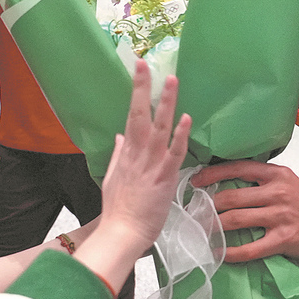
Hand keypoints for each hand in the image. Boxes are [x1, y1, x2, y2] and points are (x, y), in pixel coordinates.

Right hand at [75, 60, 191, 289]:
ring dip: (166, 104)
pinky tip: (186, 119)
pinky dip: (180, 136)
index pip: (132, 115)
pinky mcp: (164, 178)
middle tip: (148, 64)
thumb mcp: (112, 177)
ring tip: (172, 80)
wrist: (122, 234)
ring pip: (159, 128)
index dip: (137, 91)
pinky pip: (174, 153)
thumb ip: (118, 155)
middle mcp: (137, 154)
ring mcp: (151, 165)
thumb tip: (120, 136)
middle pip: (140, 115)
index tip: (140, 68)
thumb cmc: (119, 209)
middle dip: (144, 88)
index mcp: (126, 153)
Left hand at [192, 161, 298, 261]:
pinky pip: (250, 248)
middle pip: (232, 197)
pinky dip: (230, 252)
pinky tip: (218, 253)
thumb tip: (223, 183)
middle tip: (194, 212)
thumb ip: (260, 180)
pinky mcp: (283, 239)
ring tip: (201, 230)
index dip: (212, 174)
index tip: (195, 181)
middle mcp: (277, 192)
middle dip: (208, 206)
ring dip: (214, 227)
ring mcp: (280, 216)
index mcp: (276, 174)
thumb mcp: (285, 181)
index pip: (238, 168)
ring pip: (237, 220)